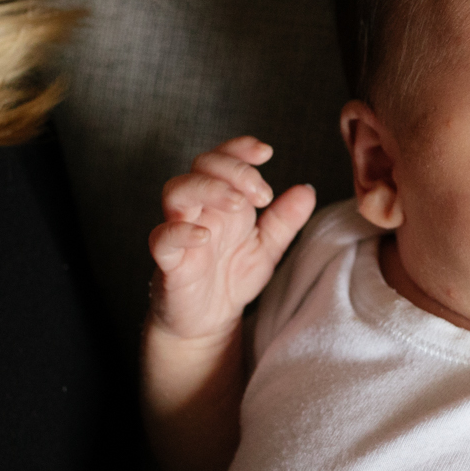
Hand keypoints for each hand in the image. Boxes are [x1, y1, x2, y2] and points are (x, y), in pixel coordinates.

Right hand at [148, 137, 315, 344]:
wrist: (208, 323)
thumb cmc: (231, 279)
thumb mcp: (267, 248)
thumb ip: (285, 220)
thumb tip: (307, 190)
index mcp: (224, 202)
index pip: (223, 158)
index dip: (240, 148)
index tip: (266, 152)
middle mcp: (201, 210)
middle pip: (201, 166)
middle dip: (234, 169)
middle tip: (262, 194)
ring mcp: (181, 234)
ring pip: (177, 191)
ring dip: (209, 188)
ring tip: (238, 203)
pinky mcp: (168, 262)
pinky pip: (162, 238)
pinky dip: (180, 231)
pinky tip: (205, 235)